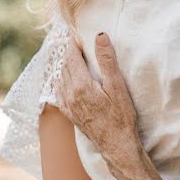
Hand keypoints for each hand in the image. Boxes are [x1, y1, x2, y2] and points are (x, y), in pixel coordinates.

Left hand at [55, 33, 139, 160]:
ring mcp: (68, 105)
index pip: (71, 57)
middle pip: (64, 66)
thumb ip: (107, 60)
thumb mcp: (117, 86)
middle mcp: (70, 94)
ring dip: (63, 66)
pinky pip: (58, 92)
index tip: (74, 34)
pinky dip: (60, 81)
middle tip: (73, 42)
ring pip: (59, 78)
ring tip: (70, 58)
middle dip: (68, 53)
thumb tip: (100, 36)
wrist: (117, 145)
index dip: (72, 44)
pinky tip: (64, 80)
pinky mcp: (70, 114)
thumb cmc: (121, 116)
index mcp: (81, 85)